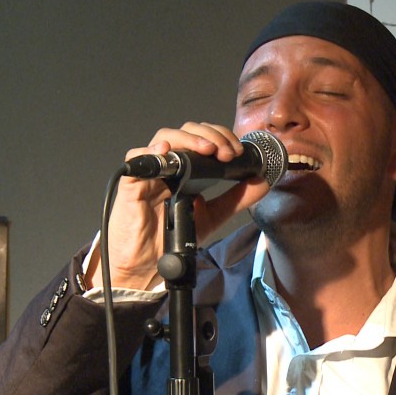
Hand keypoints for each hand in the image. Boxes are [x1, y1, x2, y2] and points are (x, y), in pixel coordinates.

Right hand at [86, 122, 272, 290]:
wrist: (149, 263)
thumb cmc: (175, 237)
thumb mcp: (214, 215)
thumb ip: (237, 198)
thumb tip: (263, 181)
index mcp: (188, 168)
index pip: (204, 137)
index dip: (221, 137)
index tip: (236, 152)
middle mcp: (170, 165)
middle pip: (186, 131)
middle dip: (210, 135)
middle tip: (226, 152)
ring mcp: (151, 172)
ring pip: (165, 138)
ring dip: (188, 138)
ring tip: (206, 149)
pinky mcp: (132, 184)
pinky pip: (135, 158)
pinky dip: (151, 151)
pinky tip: (167, 152)